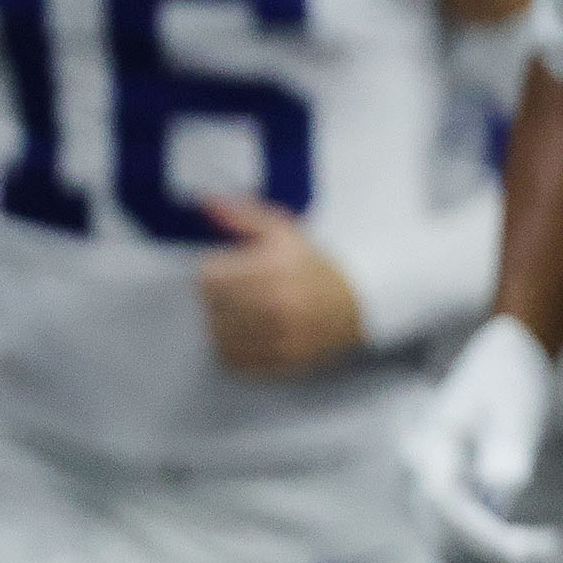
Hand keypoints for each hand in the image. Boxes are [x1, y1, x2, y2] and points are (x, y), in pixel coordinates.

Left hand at [198, 197, 364, 376]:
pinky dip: (232, 347)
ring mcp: (280, 338)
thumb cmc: (314, 266)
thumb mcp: (284, 232)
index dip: (216, 269)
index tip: (231, 268)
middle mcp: (277, 306)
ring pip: (218, 334)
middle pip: (211, 306)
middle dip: (219, 296)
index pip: (209, 276)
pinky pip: (232, 359)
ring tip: (243, 311)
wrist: (356, 304)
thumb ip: (243, 215)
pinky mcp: (280, 361)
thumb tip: (206, 201)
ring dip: (223, 322)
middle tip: (239, 290)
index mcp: (276, 269)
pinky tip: (249, 333)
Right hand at [401, 315, 559, 562]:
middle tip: (548, 549)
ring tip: (548, 546)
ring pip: (449, 540)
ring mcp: (425, 490)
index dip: (481, 535)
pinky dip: (492, 542)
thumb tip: (505, 486)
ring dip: (493, 550)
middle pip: (442, 532)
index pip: (446, 504)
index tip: (522, 553)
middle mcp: (416, 475)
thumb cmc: (508, 381)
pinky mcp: (442, 499)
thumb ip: (509, 445)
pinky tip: (533, 542)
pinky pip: (460, 532)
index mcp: (429, 448)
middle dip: (490, 548)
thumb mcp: (516, 408)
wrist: (500, 363)